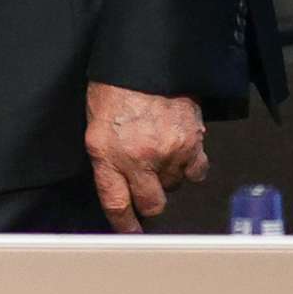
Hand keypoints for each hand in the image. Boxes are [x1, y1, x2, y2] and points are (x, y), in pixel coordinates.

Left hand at [84, 81, 209, 231]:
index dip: (124, 224)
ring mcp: (169, 153)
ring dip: (167, 178)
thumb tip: (116, 182)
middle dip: (149, 204)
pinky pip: (196, 171)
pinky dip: (189, 167)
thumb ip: (105, 155)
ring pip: (174, 186)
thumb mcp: (96, 124)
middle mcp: (138, 158)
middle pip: (152, 204)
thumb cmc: (115, 86)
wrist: (146, 60)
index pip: (116, 202)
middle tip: (147, 194)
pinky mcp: (193, 143)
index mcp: (107, 153)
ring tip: (159, 155)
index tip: (129, 233)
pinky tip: (180, 153)